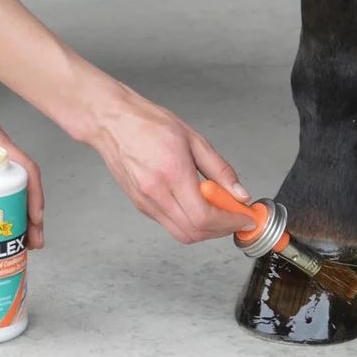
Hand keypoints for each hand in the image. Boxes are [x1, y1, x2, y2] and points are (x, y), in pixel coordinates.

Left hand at [0, 62, 44, 248]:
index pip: (27, 171)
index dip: (34, 196)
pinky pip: (6, 182)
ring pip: (20, 186)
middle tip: (34, 242)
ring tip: (25, 237)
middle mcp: (4, 152)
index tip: (35, 219)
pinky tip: (1, 216)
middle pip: (29, 186)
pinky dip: (9, 200)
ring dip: (24, 211)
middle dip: (34, 216)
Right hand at [86, 84, 253, 243]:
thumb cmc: (147, 123)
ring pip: (181, 234)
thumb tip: (239, 193)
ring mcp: (145, 202)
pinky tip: (197, 204)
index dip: (230, 221)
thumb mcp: (193, 138)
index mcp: (171, 173)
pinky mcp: (140, 205)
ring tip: (218, 209)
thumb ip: (219, 169)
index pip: (205, 216)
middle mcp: (155, 193)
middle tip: (235, 215)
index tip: (245, 217)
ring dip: (206, 229)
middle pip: (194, 232)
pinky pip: (169, 224)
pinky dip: (189, 222)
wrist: (111, 122)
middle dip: (221, 229)